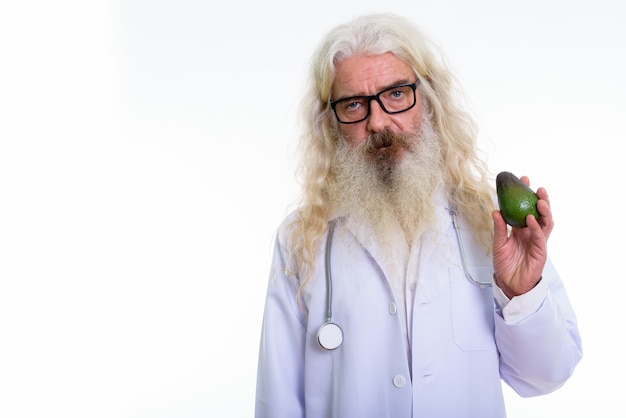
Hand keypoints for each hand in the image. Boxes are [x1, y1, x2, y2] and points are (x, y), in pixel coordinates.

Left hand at [492, 176, 553, 297]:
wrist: (509, 283)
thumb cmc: (504, 264)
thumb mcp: (498, 243)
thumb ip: (499, 228)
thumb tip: (495, 210)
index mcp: (521, 229)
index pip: (525, 208)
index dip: (525, 195)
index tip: (523, 180)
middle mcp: (531, 233)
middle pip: (540, 213)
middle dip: (540, 199)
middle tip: (537, 187)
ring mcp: (538, 242)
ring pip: (545, 223)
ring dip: (544, 211)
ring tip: (540, 199)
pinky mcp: (540, 252)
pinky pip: (539, 237)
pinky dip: (536, 227)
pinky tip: (532, 219)